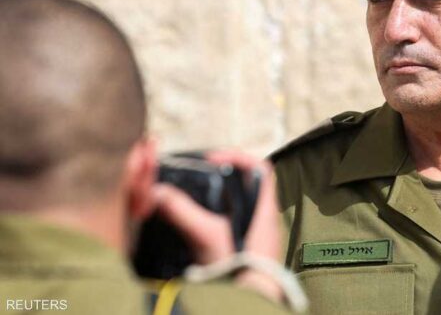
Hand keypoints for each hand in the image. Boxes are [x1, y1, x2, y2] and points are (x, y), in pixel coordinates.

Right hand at [152, 150, 284, 301]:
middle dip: (223, 176)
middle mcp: (265, 221)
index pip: (261, 168)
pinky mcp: (248, 250)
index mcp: (264, 211)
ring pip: (241, 204)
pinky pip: (235, 223)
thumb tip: (158, 192)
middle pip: (248, 183)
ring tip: (194, 196)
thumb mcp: (208, 237)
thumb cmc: (237, 272)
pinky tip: (199, 222)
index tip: (212, 160)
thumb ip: (183, 212)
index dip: (238, 156)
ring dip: (218, 197)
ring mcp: (258, 236)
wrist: (245, 302)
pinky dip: (217, 217)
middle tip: (199, 175)